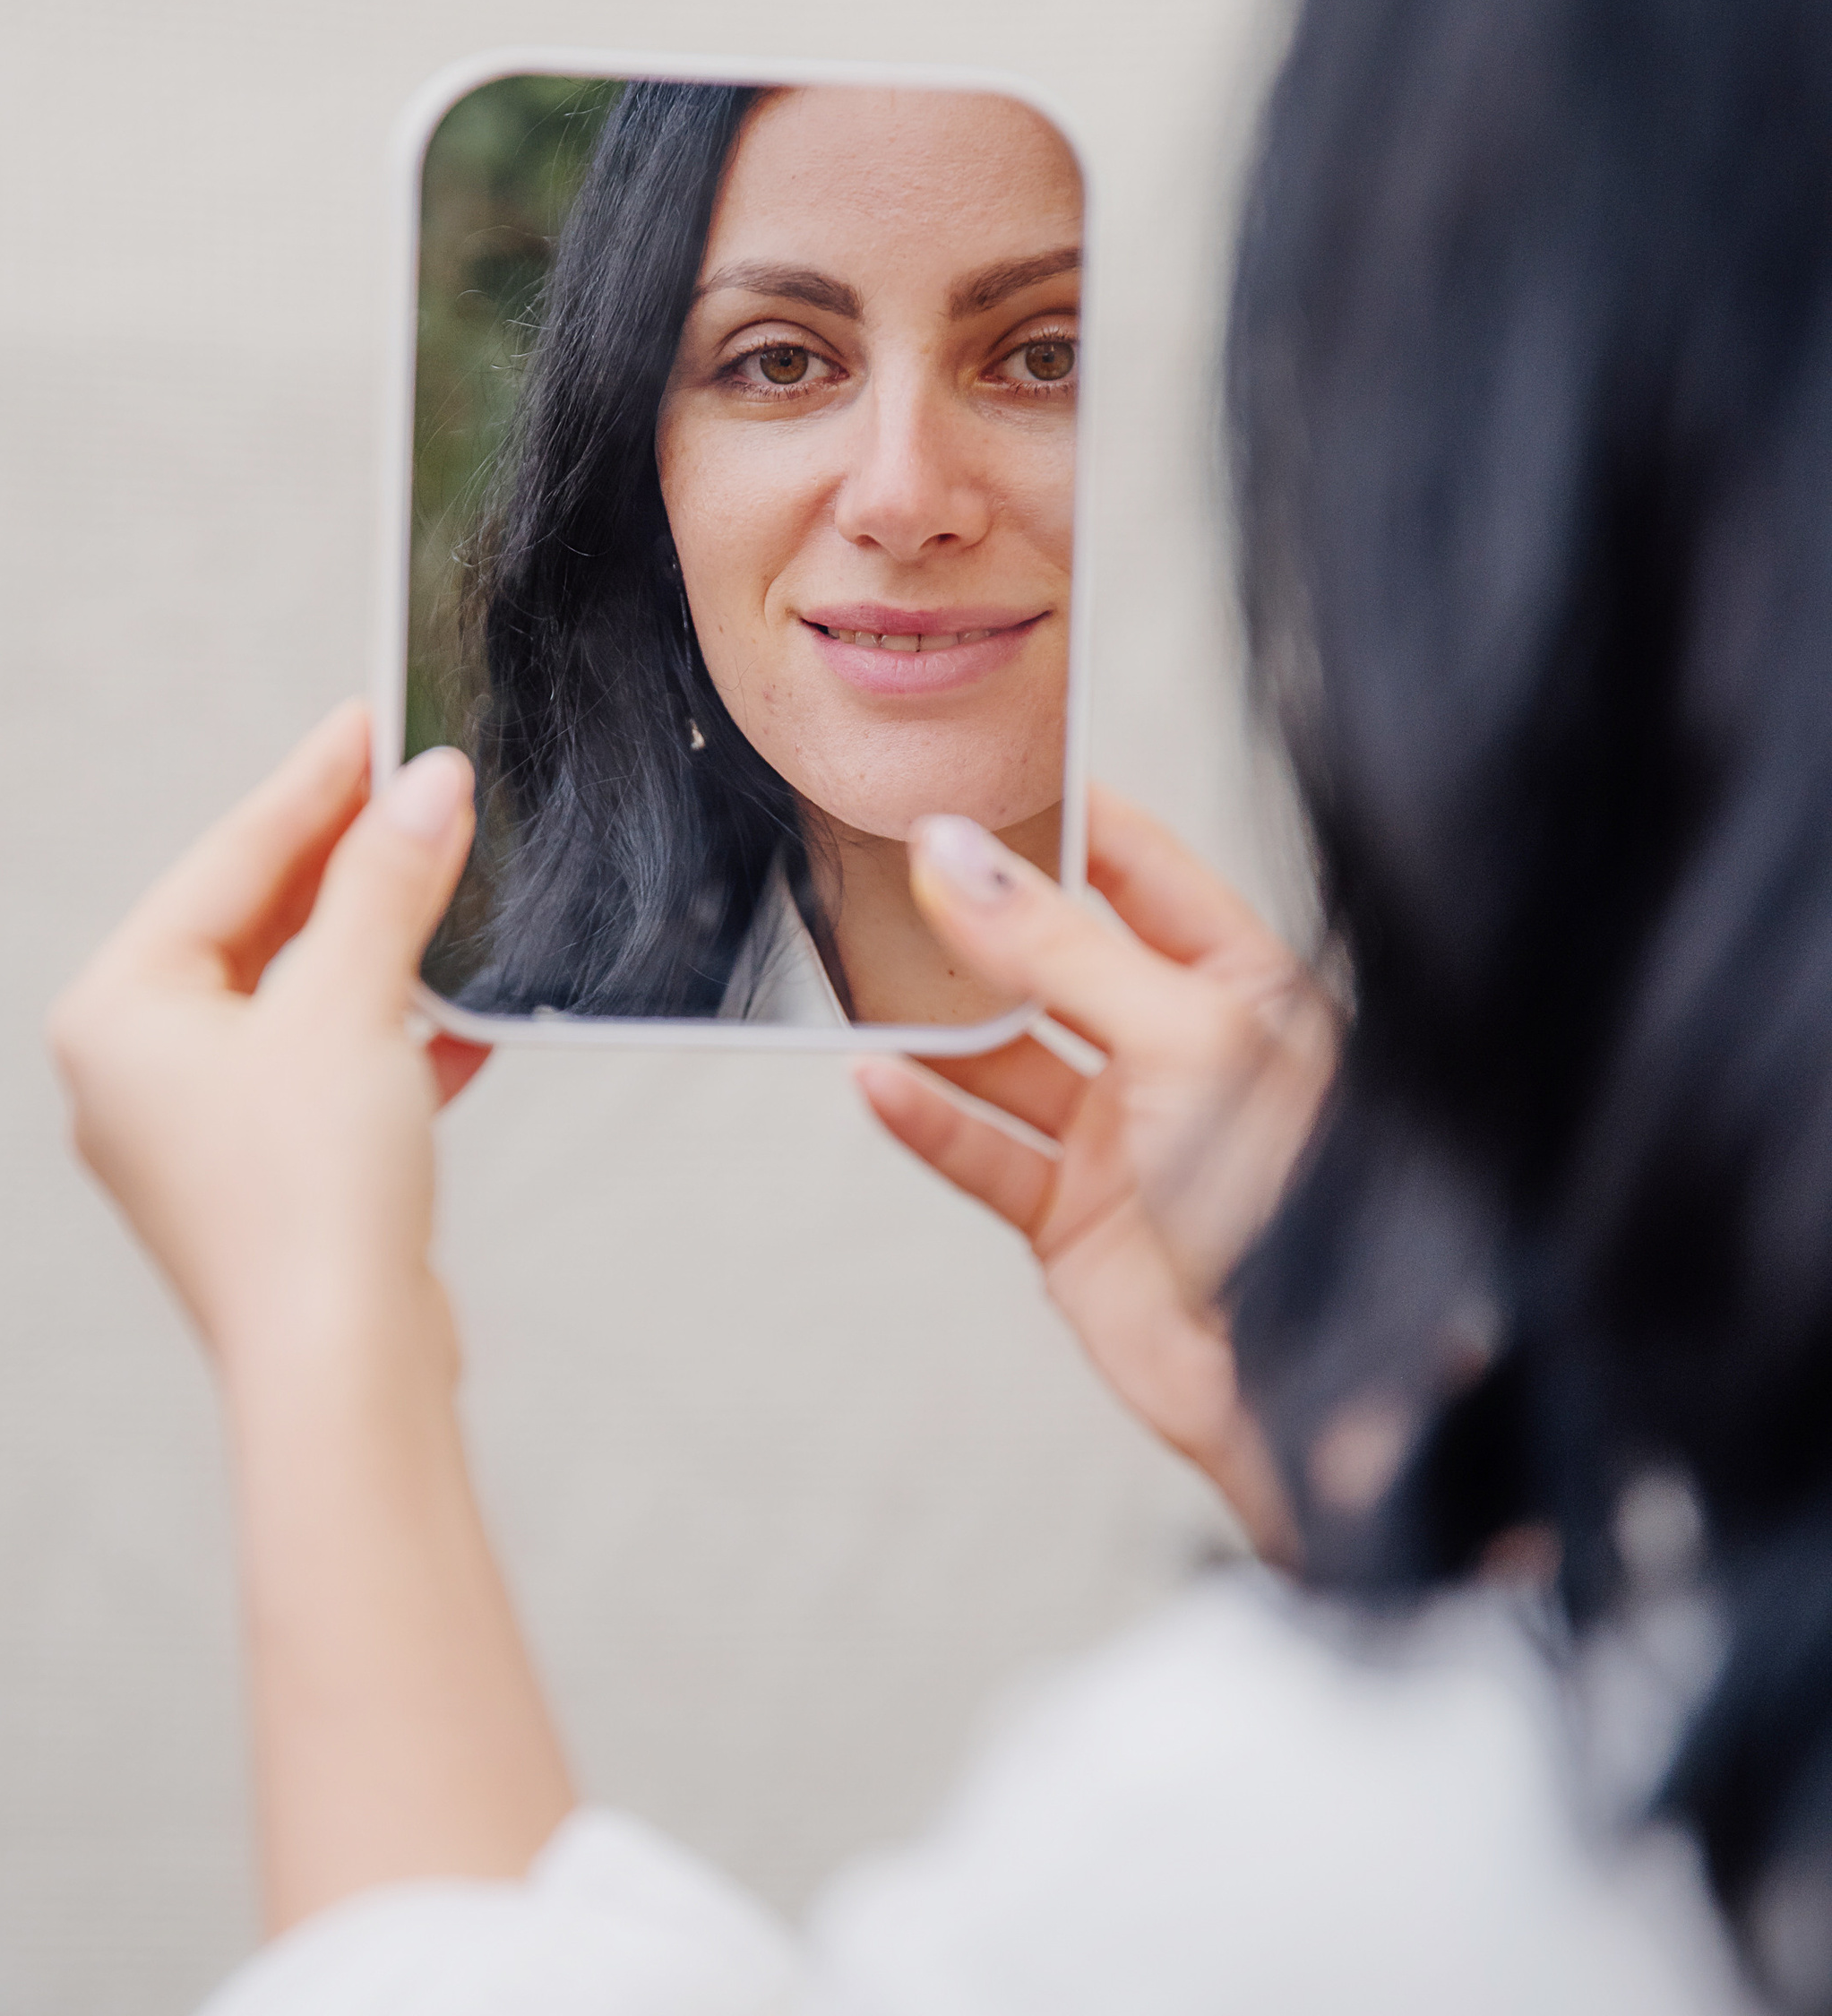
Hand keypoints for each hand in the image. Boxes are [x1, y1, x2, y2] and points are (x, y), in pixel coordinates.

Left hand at [47, 700, 488, 1380]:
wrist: (343, 1371)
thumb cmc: (313, 1195)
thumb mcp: (350, 1006)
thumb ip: (386, 884)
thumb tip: (428, 784)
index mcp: (117, 1011)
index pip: (229, 860)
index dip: (315, 783)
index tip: (376, 718)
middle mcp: (137, 1067)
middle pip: (258, 925)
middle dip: (351, 862)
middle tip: (425, 785)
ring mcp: (198, 1130)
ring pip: (299, 998)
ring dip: (382, 946)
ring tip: (454, 878)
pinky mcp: (266, 1178)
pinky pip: (329, 1069)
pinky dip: (391, 1034)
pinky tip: (461, 1012)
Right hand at [855, 786, 1337, 1559]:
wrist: (1303, 1385)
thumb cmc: (1297, 1196)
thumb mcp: (1181, 1037)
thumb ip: (1058, 949)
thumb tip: (957, 857)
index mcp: (1238, 984)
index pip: (1138, 869)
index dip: (1062, 818)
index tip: (975, 778)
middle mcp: (1175, 1048)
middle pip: (1052, 957)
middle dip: (977, 921)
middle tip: (890, 869)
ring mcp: (1118, 1132)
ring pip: (1002, 1054)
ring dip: (934, 1024)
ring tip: (860, 977)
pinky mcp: (1069, 1215)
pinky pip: (981, 1148)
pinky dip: (925, 1117)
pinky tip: (875, 1079)